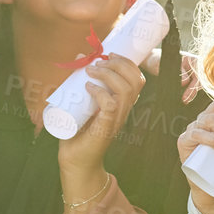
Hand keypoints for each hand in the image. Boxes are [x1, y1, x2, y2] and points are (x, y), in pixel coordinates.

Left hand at [57, 54, 146, 205]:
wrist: (75, 160)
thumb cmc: (79, 130)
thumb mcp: (82, 100)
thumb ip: (81, 80)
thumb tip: (80, 57)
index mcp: (122, 103)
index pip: (137, 79)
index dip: (127, 62)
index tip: (109, 54)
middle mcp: (123, 110)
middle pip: (134, 81)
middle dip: (118, 64)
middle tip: (99, 62)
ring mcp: (116, 120)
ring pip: (124, 91)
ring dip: (108, 75)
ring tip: (91, 71)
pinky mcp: (105, 128)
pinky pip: (110, 105)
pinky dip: (100, 92)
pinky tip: (88, 87)